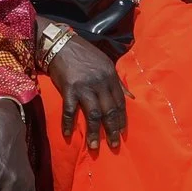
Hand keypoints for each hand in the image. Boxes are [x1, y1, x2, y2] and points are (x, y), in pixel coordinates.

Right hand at [44, 29, 126, 151]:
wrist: (60, 43)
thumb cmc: (83, 53)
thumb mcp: (105, 63)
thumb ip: (118, 81)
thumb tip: (132, 97)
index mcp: (110, 76)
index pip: (120, 102)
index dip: (121, 119)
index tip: (121, 132)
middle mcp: (100, 83)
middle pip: (109, 111)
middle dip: (112, 130)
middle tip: (114, 145)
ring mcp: (84, 86)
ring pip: (93, 114)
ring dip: (94, 132)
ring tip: (95, 146)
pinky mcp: (69, 89)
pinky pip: (70, 110)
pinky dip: (68, 124)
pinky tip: (68, 134)